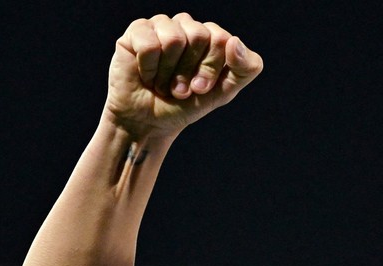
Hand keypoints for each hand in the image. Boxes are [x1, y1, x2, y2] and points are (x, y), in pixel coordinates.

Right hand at [105, 13, 263, 138]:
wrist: (150, 122)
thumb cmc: (186, 105)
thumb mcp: (224, 91)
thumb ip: (245, 68)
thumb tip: (234, 41)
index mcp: (211, 37)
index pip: (221, 39)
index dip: (211, 68)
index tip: (200, 88)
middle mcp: (187, 26)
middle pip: (198, 35)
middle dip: (189, 71)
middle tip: (181, 89)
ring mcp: (162, 26)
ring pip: (173, 38)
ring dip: (168, 73)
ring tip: (162, 84)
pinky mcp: (137, 31)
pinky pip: (149, 43)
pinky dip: (148, 69)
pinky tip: (146, 76)